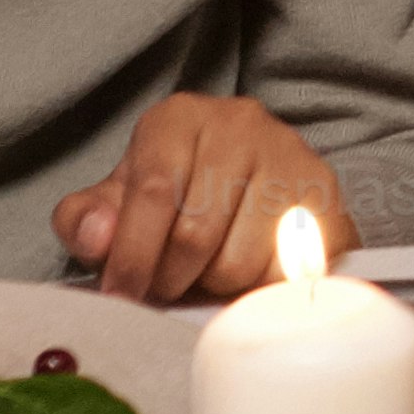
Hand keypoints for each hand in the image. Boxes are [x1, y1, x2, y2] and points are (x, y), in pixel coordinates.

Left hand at [54, 95, 356, 304]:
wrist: (251, 177)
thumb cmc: (174, 194)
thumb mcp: (118, 200)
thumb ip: (87, 220)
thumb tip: (95, 238)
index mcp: (179, 118)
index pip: (154, 191)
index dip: (132, 254)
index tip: (122, 295)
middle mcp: (240, 123)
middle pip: (197, 234)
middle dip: (173, 277)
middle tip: (168, 285)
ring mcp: (290, 155)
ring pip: (242, 261)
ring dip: (217, 285)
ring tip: (210, 272)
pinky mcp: (326, 195)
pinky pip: (286, 272)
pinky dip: (260, 289)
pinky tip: (248, 276)